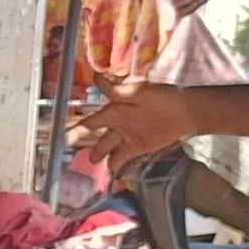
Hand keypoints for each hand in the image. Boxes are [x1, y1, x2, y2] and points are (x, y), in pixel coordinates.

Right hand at [69, 79, 194, 172]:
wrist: (186, 112)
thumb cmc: (162, 97)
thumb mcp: (137, 91)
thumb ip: (115, 89)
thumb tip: (95, 77)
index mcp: (114, 110)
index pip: (91, 121)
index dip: (77, 128)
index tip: (63, 136)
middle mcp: (117, 124)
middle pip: (95, 135)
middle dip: (82, 142)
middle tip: (68, 150)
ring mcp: (126, 137)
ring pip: (107, 148)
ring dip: (98, 154)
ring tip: (92, 162)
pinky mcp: (137, 147)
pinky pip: (121, 157)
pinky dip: (114, 164)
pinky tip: (108, 172)